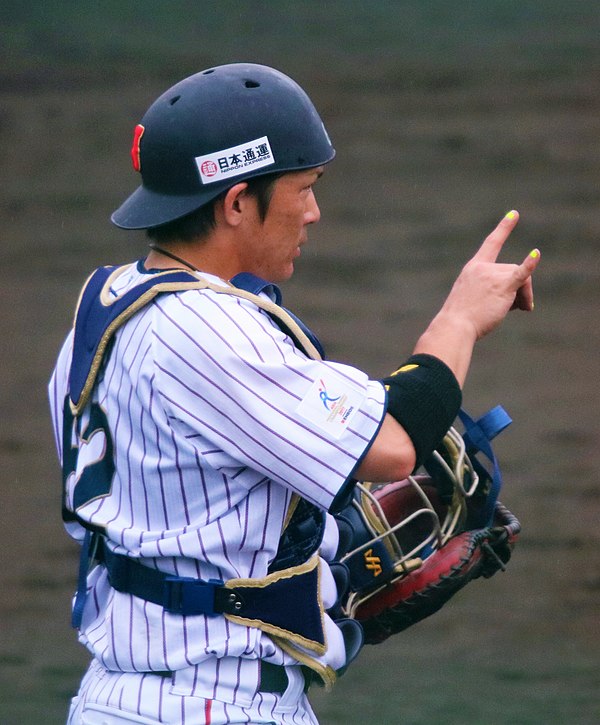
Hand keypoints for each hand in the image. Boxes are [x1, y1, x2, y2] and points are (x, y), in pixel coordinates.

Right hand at [441, 210, 539, 340]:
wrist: (455, 326)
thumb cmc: (461, 320)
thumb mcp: (472, 300)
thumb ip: (493, 294)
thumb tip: (522, 302)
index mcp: (473, 268)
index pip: (491, 244)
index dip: (504, 229)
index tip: (514, 214)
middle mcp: (483, 268)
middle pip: (512, 270)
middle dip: (520, 290)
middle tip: (522, 309)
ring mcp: (492, 276)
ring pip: (521, 279)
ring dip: (524, 296)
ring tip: (523, 310)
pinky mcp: (502, 287)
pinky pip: (520, 274)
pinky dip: (529, 264)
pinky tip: (535, 254)